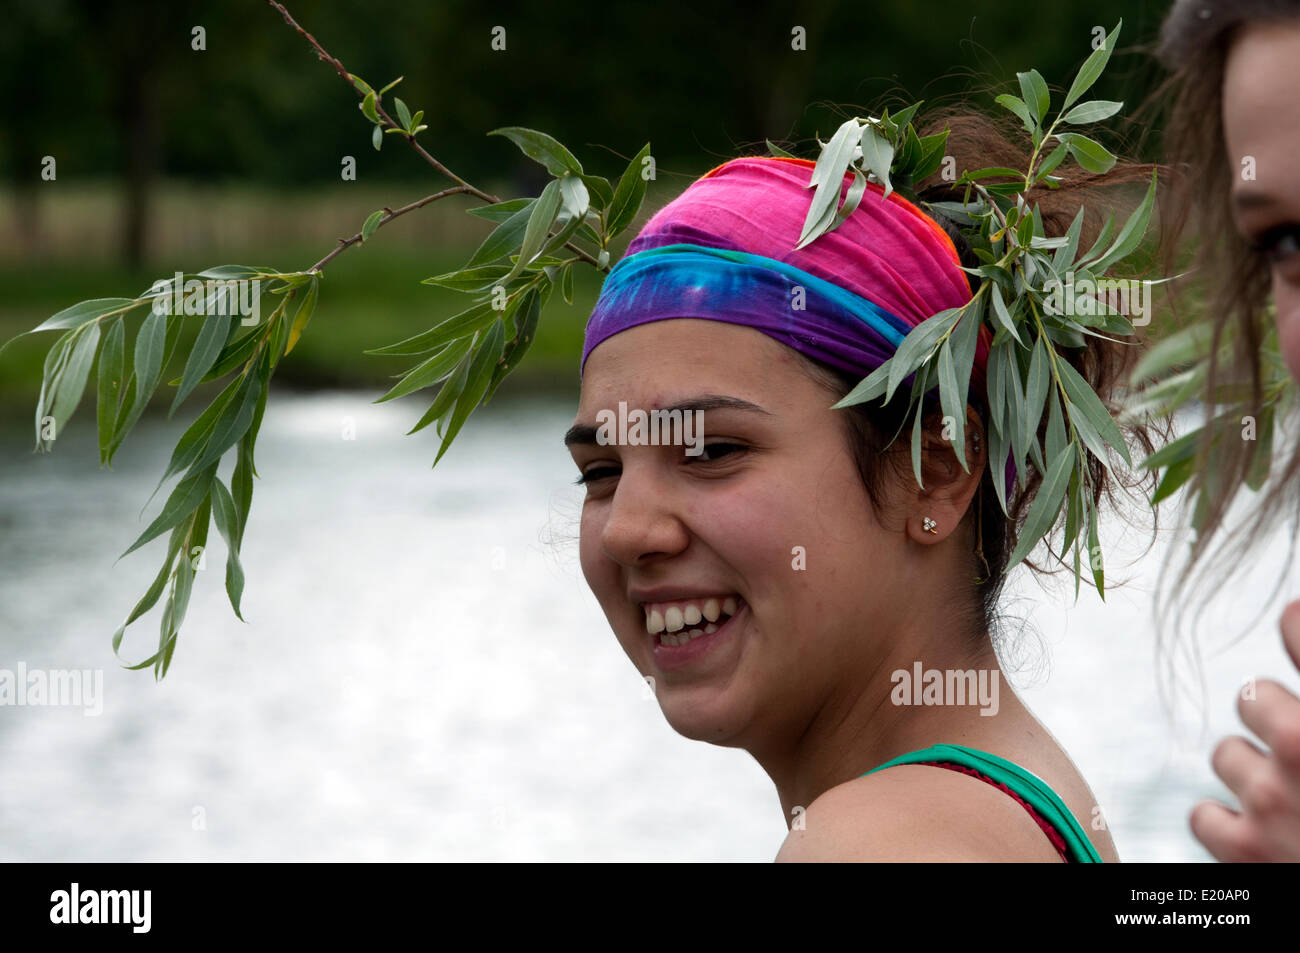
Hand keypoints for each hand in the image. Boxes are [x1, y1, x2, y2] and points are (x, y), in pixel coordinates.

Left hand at [1190, 599, 1299, 860]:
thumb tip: (1297, 622)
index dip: (1296, 624)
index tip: (1294, 623)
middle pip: (1251, 695)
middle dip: (1274, 720)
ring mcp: (1272, 798)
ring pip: (1226, 755)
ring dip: (1254, 776)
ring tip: (1295, 806)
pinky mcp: (1242, 849)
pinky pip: (1204, 814)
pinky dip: (1228, 827)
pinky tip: (1265, 839)